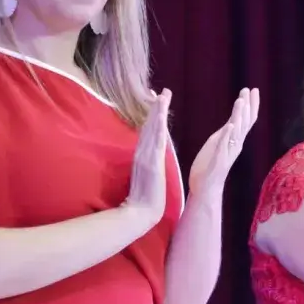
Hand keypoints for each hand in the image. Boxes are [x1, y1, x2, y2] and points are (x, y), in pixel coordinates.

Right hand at [124, 88, 172, 223]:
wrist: (140, 214)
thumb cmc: (144, 198)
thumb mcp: (146, 175)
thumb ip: (147, 163)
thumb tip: (150, 155)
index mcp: (143, 154)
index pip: (148, 130)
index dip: (153, 114)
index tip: (157, 99)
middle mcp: (143, 152)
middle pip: (149, 125)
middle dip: (156, 107)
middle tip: (162, 90)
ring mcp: (146, 157)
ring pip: (152, 130)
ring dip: (158, 112)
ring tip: (163, 96)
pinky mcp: (151, 163)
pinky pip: (155, 142)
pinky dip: (158, 129)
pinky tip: (162, 118)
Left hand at [188, 88, 259, 196]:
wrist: (205, 190)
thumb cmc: (210, 165)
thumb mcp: (218, 143)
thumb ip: (227, 132)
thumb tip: (234, 119)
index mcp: (234, 140)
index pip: (247, 120)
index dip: (251, 105)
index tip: (253, 89)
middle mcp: (234, 145)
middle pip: (245, 123)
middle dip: (248, 106)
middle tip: (249, 90)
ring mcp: (227, 154)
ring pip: (236, 133)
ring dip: (239, 116)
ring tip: (240, 102)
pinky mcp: (217, 162)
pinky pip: (224, 147)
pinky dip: (228, 136)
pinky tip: (230, 126)